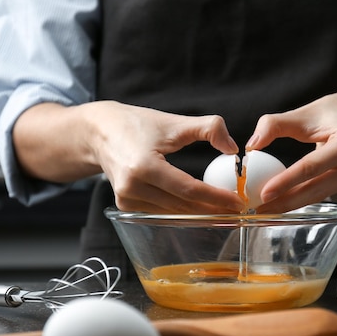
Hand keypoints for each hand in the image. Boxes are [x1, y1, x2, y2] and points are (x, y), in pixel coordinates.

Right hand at [13, 101, 244, 213]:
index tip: (238, 202)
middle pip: (183, 206)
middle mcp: (132, 187)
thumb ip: (208, 128)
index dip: (216, 198)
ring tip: (225, 212)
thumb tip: (233, 148)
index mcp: (144, 166)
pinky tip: (201, 210)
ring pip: (174, 212)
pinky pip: (161, 212)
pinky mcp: (125, 206)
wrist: (99, 132)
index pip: (189, 189)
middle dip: (213, 210)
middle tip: (237, 210)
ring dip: (200, 214)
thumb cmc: (136, 124)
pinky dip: (182, 211)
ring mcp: (126, 200)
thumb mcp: (173, 122)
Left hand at [245, 89, 336, 213]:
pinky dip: (307, 195)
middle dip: (286, 202)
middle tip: (260, 210)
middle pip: (317, 189)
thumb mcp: (303, 113)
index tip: (264, 195)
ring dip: (294, 202)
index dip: (286, 182)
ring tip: (268, 207)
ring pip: (321, 194)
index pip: (312, 167)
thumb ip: (274, 125)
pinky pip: (328, 192)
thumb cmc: (332, 112)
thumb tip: (251, 146)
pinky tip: (289, 197)